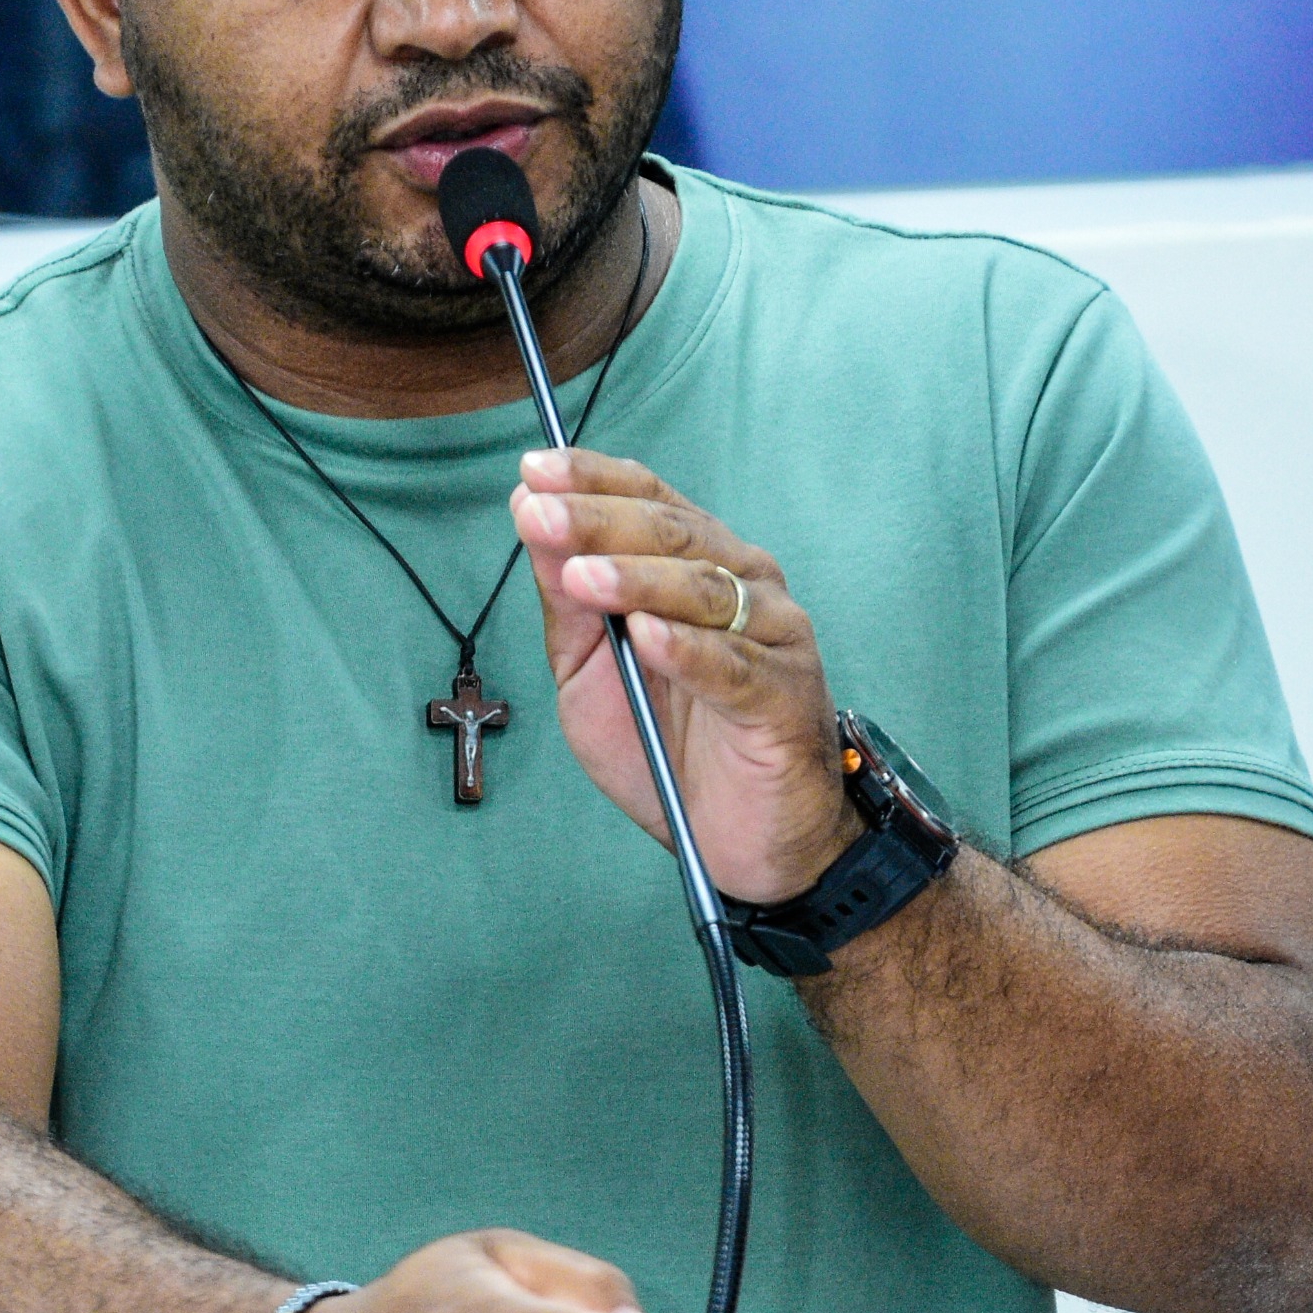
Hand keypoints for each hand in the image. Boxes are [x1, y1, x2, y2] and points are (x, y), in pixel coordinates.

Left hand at [511, 447, 857, 902]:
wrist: (733, 841)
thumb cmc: (665, 748)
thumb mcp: (590, 674)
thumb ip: (566, 603)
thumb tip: (528, 514)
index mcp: (697, 566)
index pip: (649, 501)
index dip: (592, 481)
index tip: (533, 471)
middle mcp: (743, 584)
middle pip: (673, 536)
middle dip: (598, 521)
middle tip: (539, 515)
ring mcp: (772, 637)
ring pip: (705, 591)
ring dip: (638, 579)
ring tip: (583, 577)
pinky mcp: (784, 698)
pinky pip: (734, 668)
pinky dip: (689, 650)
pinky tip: (648, 636)